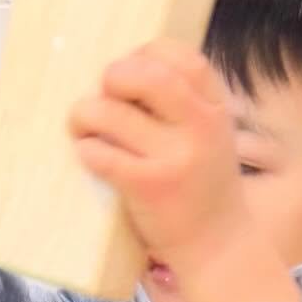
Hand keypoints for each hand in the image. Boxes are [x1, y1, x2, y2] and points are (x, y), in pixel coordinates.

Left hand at [69, 40, 244, 275]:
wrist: (219, 248)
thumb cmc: (204, 192)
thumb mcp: (212, 141)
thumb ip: (185, 109)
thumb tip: (126, 77)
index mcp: (215, 110)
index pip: (183, 59)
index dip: (148, 52)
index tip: (129, 66)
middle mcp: (200, 128)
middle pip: (148, 76)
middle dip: (115, 76)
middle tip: (102, 92)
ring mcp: (175, 158)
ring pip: (113, 114)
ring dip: (85, 113)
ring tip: (81, 125)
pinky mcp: (149, 187)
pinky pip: (104, 155)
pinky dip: (88, 150)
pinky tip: (89, 154)